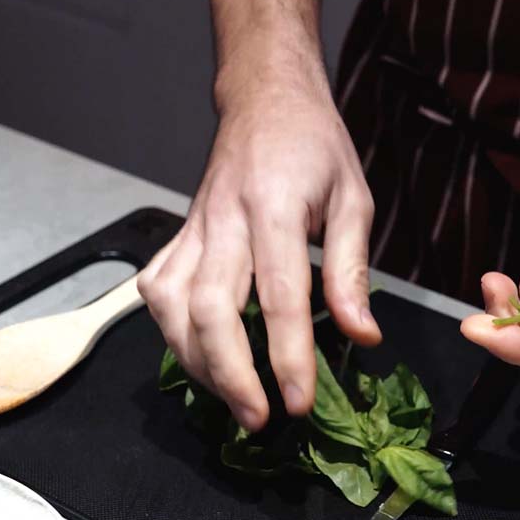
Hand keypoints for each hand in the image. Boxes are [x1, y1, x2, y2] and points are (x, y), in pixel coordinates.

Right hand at [139, 80, 381, 429]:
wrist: (264, 100)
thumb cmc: (314, 147)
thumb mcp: (352, 200)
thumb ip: (350, 271)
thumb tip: (362, 336)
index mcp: (274, 208)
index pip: (279, 297)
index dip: (288, 358)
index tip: (299, 403)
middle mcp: (224, 220)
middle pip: (211, 309)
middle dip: (231, 374)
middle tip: (258, 420)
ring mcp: (192, 227)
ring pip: (171, 306)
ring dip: (197, 361)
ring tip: (231, 396)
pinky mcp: (176, 234)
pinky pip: (156, 290)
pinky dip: (170, 330)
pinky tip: (196, 351)